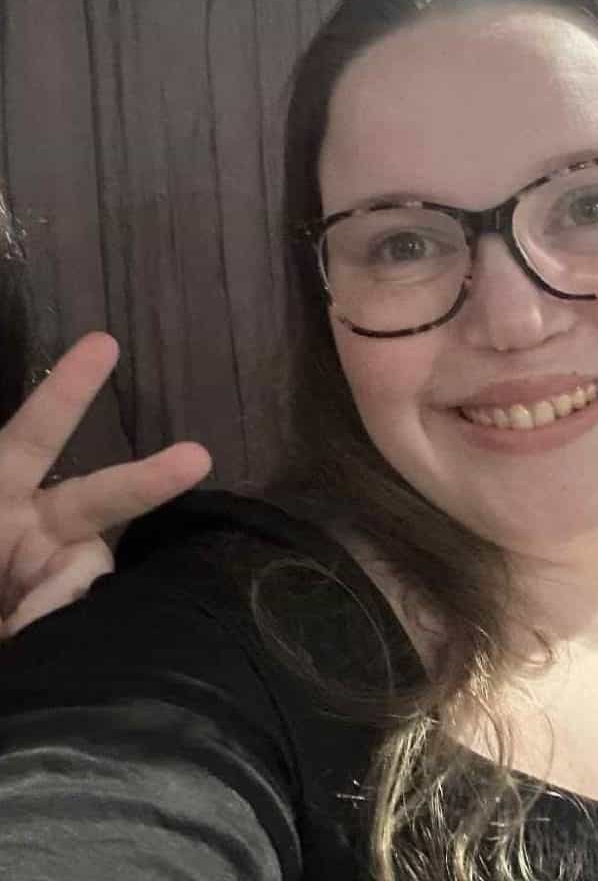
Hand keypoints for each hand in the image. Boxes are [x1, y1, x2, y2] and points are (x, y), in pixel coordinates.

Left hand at [0, 332, 211, 638]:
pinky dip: (62, 622)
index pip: (37, 432)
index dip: (68, 389)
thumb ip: (24, 576)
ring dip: (68, 592)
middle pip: (102, 498)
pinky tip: (29, 637)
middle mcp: (32, 526)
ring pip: (94, 569)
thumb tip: (69, 602)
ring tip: (18, 628)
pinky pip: (88, 608)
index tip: (105, 344)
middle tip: (197, 458)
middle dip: (150, 480)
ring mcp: (51, 574)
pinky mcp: (64, 613)